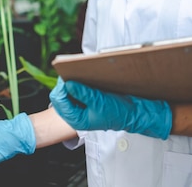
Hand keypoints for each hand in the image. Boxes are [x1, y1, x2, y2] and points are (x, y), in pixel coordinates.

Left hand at [49, 78, 171, 138]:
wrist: (133, 113)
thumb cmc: (118, 112)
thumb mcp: (100, 102)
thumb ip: (84, 94)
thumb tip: (68, 84)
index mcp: (76, 119)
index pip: (59, 101)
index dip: (61, 88)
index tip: (67, 76)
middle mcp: (75, 114)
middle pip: (60, 96)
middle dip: (64, 84)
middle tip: (71, 71)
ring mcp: (80, 107)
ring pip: (66, 91)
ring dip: (70, 82)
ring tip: (76, 73)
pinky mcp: (86, 100)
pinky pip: (76, 89)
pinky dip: (77, 83)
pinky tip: (82, 76)